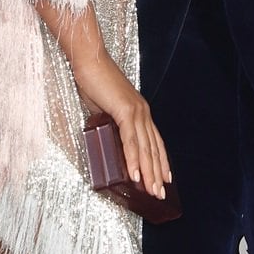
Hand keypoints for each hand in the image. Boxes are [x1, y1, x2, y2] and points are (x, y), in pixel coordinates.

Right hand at [73, 50, 171, 199]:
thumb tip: (109, 140)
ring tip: (151, 190)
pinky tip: (135, 174)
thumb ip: (111, 124)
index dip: (159, 160)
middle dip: (156, 172)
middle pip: (153, 147)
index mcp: (138, 110)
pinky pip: (131, 140)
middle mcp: (142, 111)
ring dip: (148, 171)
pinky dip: (134, 158)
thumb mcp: (104, 108)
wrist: (88, 60)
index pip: (154, 140)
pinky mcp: (125, 110)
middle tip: (159, 193)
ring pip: (145, 147)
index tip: (164, 178)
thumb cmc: (93, 81)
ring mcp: (135, 110)